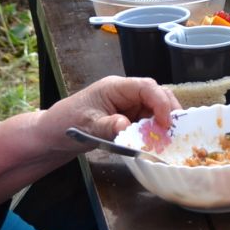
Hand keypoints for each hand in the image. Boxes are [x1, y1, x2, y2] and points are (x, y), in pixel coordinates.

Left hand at [44, 75, 178, 150]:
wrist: (53, 134)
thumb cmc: (66, 123)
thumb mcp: (86, 125)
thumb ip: (107, 126)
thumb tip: (126, 127)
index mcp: (115, 87)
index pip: (146, 87)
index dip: (161, 102)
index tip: (167, 123)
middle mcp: (125, 93)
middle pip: (156, 94)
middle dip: (168, 111)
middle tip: (176, 132)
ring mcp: (127, 105)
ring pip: (154, 108)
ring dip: (163, 123)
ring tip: (170, 139)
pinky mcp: (127, 118)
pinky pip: (146, 121)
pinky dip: (154, 131)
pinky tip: (157, 142)